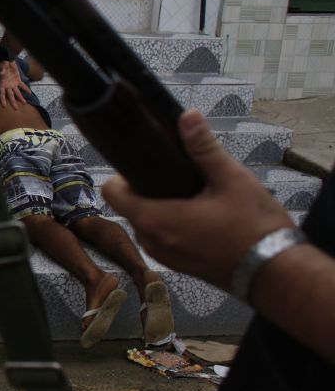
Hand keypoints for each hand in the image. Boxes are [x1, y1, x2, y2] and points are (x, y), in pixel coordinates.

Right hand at [0, 61, 30, 108]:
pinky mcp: (17, 80)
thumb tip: (2, 73)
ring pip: (17, 92)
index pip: (1, 93)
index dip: (2, 100)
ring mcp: (13, 84)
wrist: (7, 60)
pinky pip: (22, 86)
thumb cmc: (2, 64)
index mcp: (2, 84)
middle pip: (10, 96)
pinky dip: (25, 89)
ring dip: (20, 98)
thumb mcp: (1, 67)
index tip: (4, 106)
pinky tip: (29, 93)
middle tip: (16, 109)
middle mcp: (7, 86)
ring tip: (24, 103)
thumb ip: (1, 71)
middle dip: (13, 102)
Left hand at [102, 110, 294, 291]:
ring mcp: (165, 256)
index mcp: (155, 220)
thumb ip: (204, 148)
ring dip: (160, 207)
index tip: (145, 163)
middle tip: (177, 175)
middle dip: (146, 189)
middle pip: (129, 205)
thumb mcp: (231, 179)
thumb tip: (187, 117)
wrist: (278, 273)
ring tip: (192, 195)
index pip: (112, 192)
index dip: (123, 174)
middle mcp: (152, 241)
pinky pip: (162, 238)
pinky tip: (199, 214)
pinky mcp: (179, 265)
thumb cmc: (255, 229)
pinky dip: (172, 225)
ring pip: (146, 222)